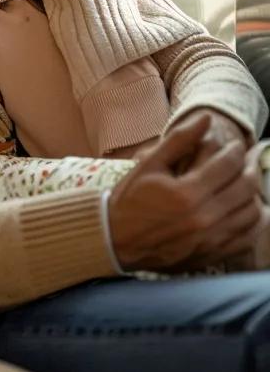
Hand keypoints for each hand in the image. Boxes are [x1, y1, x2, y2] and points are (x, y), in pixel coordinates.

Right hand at [108, 112, 261, 271]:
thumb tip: (206, 118)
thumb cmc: (130, 198)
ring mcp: (212, 239)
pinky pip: (249, 236)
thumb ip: (179, 140)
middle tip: (250, 157)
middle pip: (246, 187)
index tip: (236, 144)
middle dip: (252, 167)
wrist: (116, 239)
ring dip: (256, 193)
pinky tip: (248, 207)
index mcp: (187, 193)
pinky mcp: (214, 253)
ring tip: (248, 180)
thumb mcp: (149, 165)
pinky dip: (256, 220)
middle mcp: (204, 217)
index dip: (236, 150)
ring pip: (253, 212)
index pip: (227, 165)